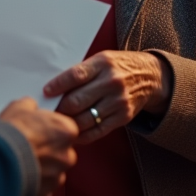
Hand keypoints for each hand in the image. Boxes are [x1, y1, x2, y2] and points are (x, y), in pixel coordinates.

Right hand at [0, 98, 77, 195]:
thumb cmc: (9, 134)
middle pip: (61, 151)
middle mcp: (67, 156)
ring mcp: (57, 177)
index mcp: (66, 132)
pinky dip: (33, 182)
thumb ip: (30, 106)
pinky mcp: (46, 194)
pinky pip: (42, 186)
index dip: (50, 128)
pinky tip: (19, 174)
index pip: (66, 128)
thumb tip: (30, 107)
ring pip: (53, 171)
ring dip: (40, 167)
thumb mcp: (18, 107)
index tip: (39, 128)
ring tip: (20, 161)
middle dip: (47, 149)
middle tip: (28, 145)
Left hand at [44, 50, 170, 144]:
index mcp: (102, 64)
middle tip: (49, 112)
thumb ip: (81, 72)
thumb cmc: (117, 66)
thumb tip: (54, 88)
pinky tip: (73, 134)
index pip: (75, 76)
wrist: (149, 76)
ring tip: (58, 124)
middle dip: (60, 108)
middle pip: (77, 101)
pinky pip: (98, 131)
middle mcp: (111, 83)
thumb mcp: (101, 60)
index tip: (46, 92)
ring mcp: (118, 101)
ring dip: (68, 123)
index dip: (57, 85)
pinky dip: (82, 135)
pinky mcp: (123, 117)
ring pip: (85, 119)